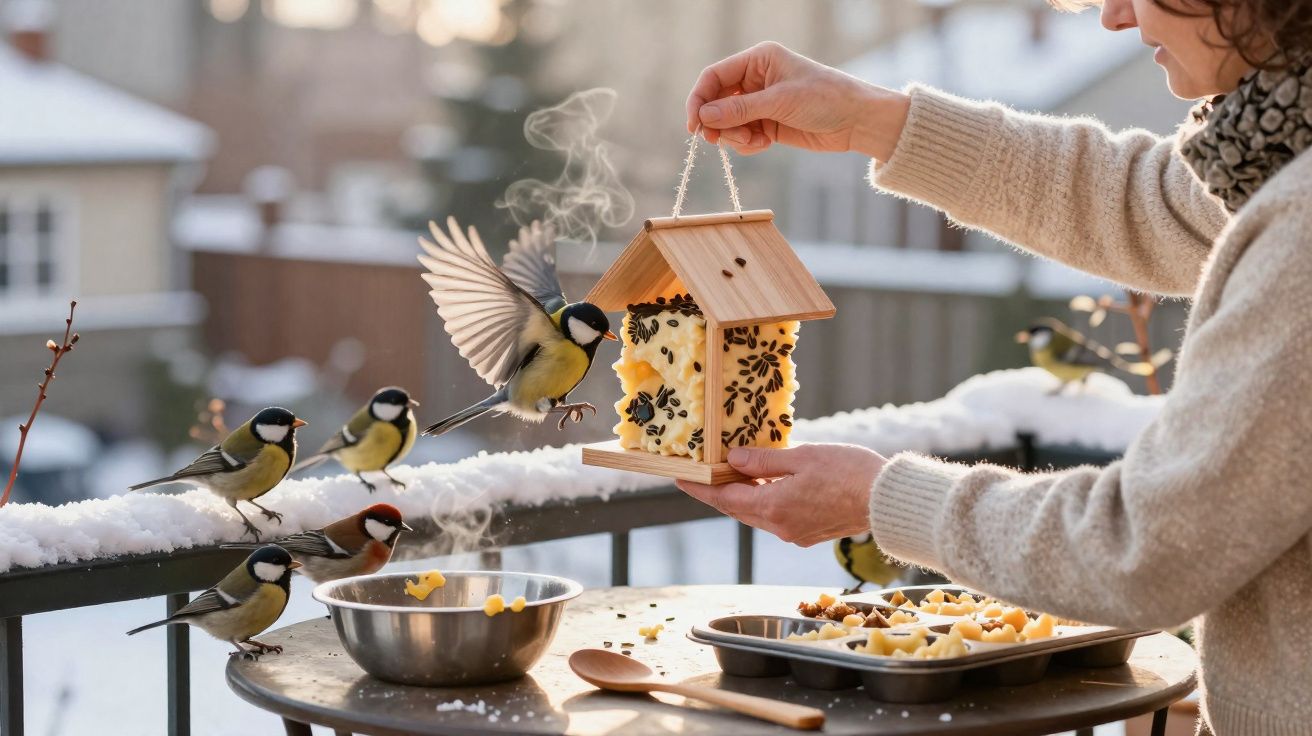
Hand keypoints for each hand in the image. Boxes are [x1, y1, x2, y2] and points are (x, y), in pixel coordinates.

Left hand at [677, 443, 886, 546]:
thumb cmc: (848, 473)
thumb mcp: (801, 457)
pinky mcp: (812, 532)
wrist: (887, 500)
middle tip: (702, 475)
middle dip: (720, 492)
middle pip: (739, 509)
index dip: (700, 489)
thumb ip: (764, 462)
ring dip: (745, 496)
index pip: (725, 500)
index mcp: (773, 509)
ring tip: (733, 475)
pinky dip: (766, 501)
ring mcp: (796, 533)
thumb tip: (733, 462)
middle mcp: (780, 527)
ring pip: (759, 514)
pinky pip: (778, 516)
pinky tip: (768, 484)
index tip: (680, 479)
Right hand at [685, 41, 910, 159]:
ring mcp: (761, 103)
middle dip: (717, 122)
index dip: (699, 99)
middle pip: (717, 102)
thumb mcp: (780, 102)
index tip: (694, 125)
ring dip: (734, 136)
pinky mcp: (768, 124)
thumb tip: (704, 116)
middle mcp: (755, 79)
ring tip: (754, 141)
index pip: (714, 77)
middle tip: (718, 140)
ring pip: (728, 123)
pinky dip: (747, 144)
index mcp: (758, 60)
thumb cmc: (825, 98)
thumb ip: (740, 110)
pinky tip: (764, 145)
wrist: (857, 121)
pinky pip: (743, 136)